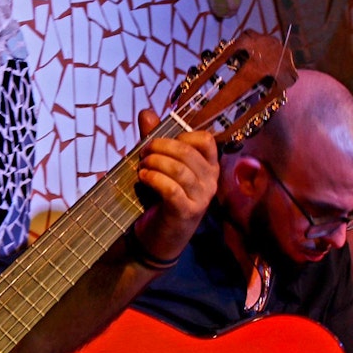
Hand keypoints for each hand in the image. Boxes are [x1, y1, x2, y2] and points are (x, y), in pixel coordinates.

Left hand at [127, 108, 218, 264]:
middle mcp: (211, 181)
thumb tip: (146, 112)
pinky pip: (172, 189)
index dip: (181, 135)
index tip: (160, 142)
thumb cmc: (160, 200)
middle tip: (143, 153)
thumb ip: (154, 140)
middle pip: (188, 151)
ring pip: (180, 169)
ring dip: (154, 163)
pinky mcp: (187, 213)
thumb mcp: (158, 166)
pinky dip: (154, 179)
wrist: (158, 239)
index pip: (205, 140)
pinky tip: (143, 178)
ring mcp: (201, 198)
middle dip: (160, 147)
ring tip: (141, 167)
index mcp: (209, 166)